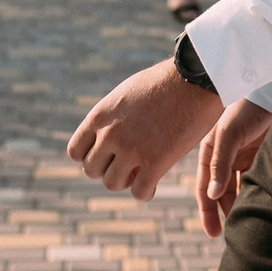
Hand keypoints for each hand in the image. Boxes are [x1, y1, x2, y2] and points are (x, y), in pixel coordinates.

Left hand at [68, 60, 222, 198]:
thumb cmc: (166, 82)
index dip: (92, 156)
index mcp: (100, 116)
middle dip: (108, 170)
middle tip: (128, 164)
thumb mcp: (128, 94)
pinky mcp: (155, 162)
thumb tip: (108, 135)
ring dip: (127, 181)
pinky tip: (154, 181)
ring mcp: (131, 149)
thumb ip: (113, 117)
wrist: (195, 78)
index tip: (108, 155)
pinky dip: (146, 191)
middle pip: (92, 170)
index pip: (75, 151)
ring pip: (112, 184)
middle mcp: (110, 134)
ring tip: (141, 172)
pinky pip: (140, 192)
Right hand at [193, 97, 271, 237]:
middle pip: (220, 192)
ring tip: (246, 223)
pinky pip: (253, 180)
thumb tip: (212, 195)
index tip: (213, 233)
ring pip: (237, 188)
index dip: (207, 212)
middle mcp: (223, 157)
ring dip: (239, 204)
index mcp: (209, 152)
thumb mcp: (229, 135)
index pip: (205, 189)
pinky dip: (254, 193)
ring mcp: (241, 157)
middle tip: (231, 235)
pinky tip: (260, 205)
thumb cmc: (246, 108)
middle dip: (223, 212)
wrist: (271, 90)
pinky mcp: (258, 155)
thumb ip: (219, 164)